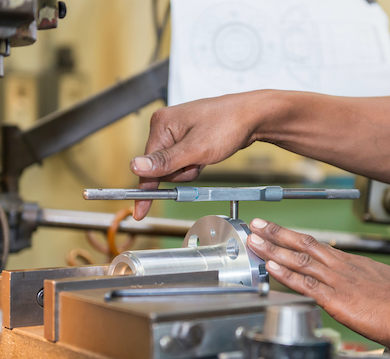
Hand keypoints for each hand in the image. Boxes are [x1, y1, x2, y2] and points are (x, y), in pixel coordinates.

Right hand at [130, 92, 268, 219]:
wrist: (253, 116)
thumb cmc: (228, 124)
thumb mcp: (196, 149)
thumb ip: (165, 161)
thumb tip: (136, 167)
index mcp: (161, 124)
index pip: (147, 164)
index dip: (146, 188)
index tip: (140, 211)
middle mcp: (166, 126)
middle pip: (161, 168)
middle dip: (181, 172)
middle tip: (198, 161)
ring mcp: (178, 132)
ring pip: (175, 167)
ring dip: (190, 169)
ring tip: (205, 156)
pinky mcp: (189, 138)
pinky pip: (185, 161)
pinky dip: (196, 164)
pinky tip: (207, 155)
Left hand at [247, 218, 389, 348]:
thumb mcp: (385, 282)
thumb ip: (367, 280)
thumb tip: (361, 281)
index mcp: (353, 263)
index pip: (317, 246)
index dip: (294, 238)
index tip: (279, 232)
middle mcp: (341, 267)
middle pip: (303, 244)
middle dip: (277, 233)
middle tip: (257, 224)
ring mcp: (337, 281)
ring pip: (299, 260)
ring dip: (273, 249)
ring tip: (254, 240)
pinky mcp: (336, 299)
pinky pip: (305, 284)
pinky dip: (286, 275)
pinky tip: (271, 267)